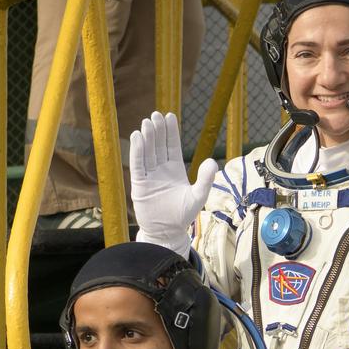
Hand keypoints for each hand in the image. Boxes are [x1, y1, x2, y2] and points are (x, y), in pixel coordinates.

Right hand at [130, 111, 216, 256]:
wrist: (167, 233)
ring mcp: (149, 176)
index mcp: (175, 170)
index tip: (170, 116)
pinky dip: (137, 151)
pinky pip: (137, 165)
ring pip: (147, 152)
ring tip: (147, 123)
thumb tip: (212, 161)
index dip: (171, 132)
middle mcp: (161, 170)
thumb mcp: (198, 197)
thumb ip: (205, 179)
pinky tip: (137, 137)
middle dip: (157, 131)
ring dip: (147, 138)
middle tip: (156, 115)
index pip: (172, 146)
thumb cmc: (183, 216)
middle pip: (158, 146)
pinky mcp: (139, 184)